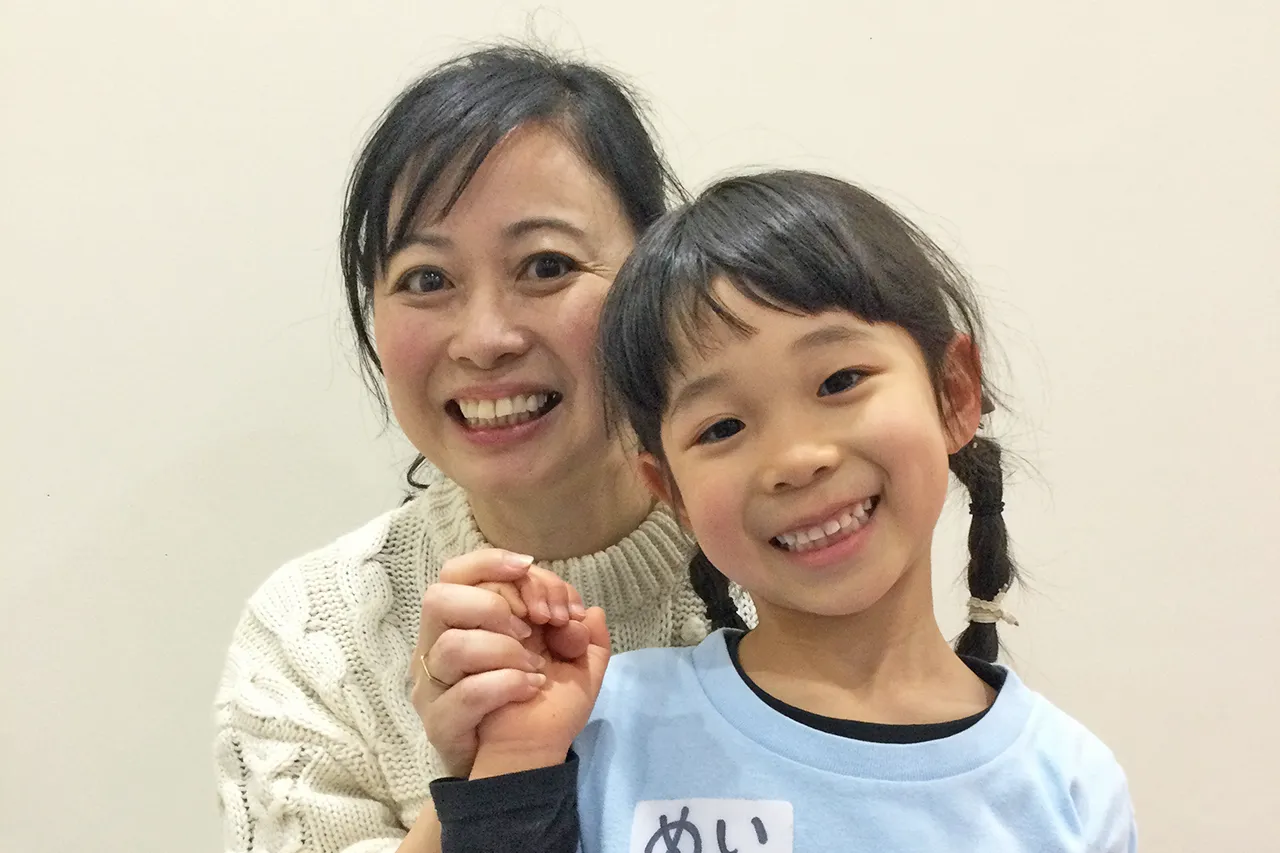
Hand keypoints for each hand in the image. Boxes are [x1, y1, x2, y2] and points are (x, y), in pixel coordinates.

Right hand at [411, 549, 588, 777]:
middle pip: (439, 597)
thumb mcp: (572, 668)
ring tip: (535, 664)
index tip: (531, 572)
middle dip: (495, 602)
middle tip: (536, 623)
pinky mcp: (440, 722)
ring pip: (453, 646)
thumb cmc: (537, 705)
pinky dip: (507, 684)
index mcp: (464, 622)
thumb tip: (590, 613)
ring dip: (505, 648)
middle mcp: (437, 646)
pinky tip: (532, 687)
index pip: (457, 572)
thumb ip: (582, 637)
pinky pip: (466, 693)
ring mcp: (434, 685)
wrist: (517, 762)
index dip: (492, 563)